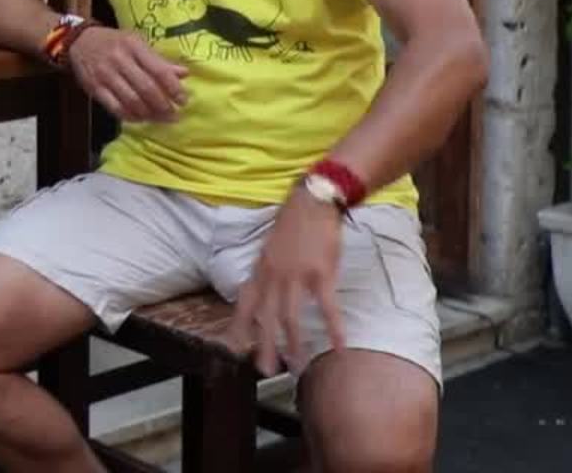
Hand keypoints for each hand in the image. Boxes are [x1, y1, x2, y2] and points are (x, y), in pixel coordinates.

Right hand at [63, 27, 188, 122]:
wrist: (79, 41)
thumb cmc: (114, 42)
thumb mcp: (137, 42)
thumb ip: (159, 60)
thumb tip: (184, 73)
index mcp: (134, 46)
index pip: (158, 70)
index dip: (174, 88)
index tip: (183, 100)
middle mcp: (120, 60)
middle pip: (146, 89)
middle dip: (163, 106)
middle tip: (174, 116)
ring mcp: (105, 75)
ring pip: (131, 101)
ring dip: (149, 114)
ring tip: (160, 119)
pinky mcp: (94, 88)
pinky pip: (115, 108)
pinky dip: (130, 116)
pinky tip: (140, 119)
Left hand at [230, 189, 346, 374]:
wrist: (313, 201)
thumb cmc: (294, 224)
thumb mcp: (270, 248)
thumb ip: (266, 271)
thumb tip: (263, 290)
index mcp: (260, 270)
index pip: (244, 303)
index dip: (238, 326)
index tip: (233, 348)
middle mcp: (273, 275)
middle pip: (264, 317)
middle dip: (263, 345)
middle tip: (264, 369)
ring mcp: (296, 276)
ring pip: (290, 317)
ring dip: (292, 344)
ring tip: (295, 364)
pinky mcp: (320, 274)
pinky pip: (325, 307)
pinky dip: (332, 328)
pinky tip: (339, 345)